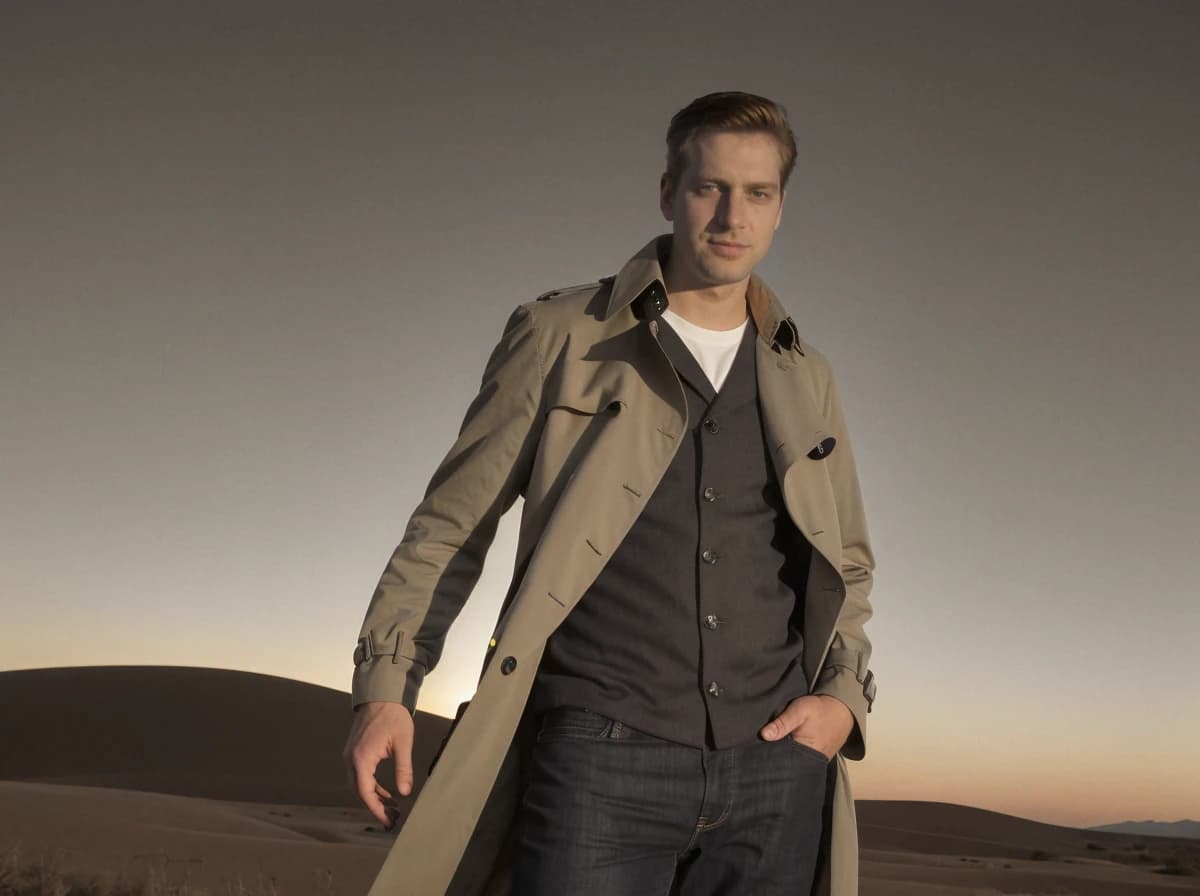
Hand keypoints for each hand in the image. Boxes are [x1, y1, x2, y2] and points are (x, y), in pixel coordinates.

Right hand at [343, 700, 414, 830]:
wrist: (381, 695)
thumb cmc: (393, 716)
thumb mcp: (403, 743)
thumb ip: (403, 769)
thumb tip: (405, 793)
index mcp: (361, 757)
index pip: (365, 792)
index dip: (376, 809)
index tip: (388, 821)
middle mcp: (351, 758)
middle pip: (360, 791)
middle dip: (376, 806)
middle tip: (394, 818)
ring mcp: (351, 755)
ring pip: (360, 784)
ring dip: (374, 797)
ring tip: (393, 808)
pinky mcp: (355, 752)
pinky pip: (361, 775)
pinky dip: (373, 786)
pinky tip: (387, 792)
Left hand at [759, 694, 852, 760]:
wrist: (842, 710)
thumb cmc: (820, 710)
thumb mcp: (799, 711)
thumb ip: (782, 723)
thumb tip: (764, 735)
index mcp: (804, 753)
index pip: (779, 761)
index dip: (767, 755)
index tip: (757, 749)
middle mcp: (809, 761)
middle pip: (785, 763)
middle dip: (773, 756)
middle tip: (761, 747)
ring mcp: (813, 761)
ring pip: (792, 761)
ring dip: (782, 755)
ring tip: (771, 747)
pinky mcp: (816, 757)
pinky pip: (799, 759)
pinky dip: (791, 754)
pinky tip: (784, 746)